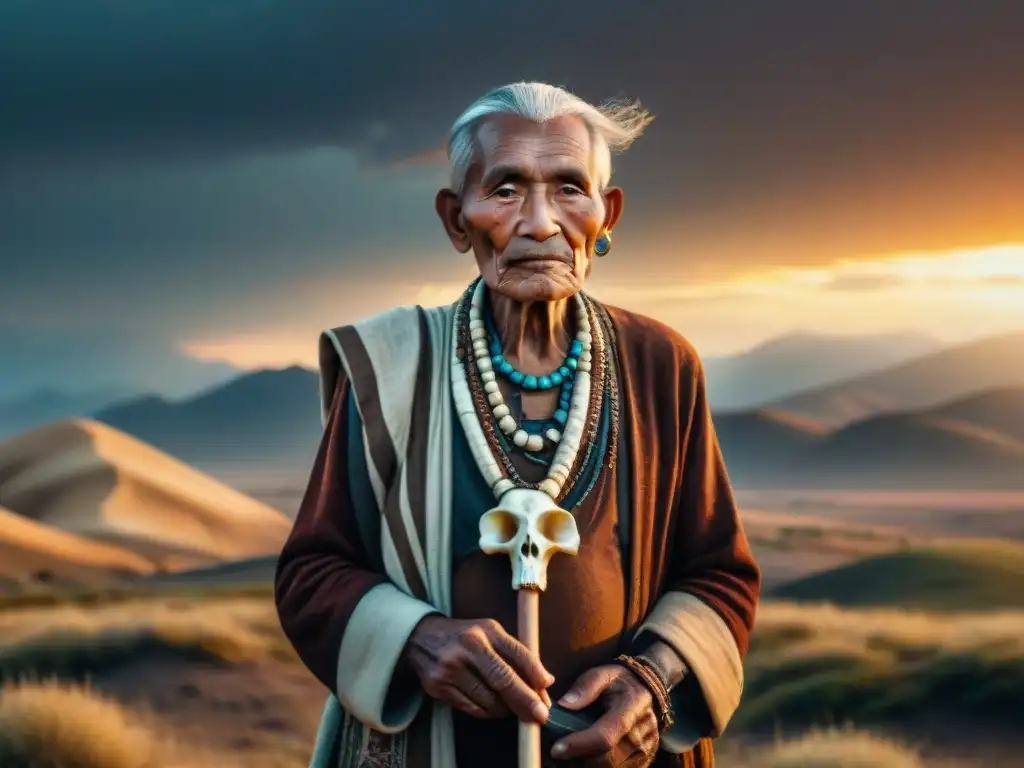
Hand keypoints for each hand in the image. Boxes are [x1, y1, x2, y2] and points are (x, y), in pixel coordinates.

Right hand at [401, 615, 553, 722]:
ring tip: (512, 709)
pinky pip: (472, 708)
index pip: (516, 652)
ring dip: (506, 710)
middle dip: (525, 700)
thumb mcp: (490, 632)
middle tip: (540, 715)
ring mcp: (451, 668)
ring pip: (488, 699)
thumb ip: (516, 653)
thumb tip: (544, 681)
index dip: (534, 672)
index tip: (547, 688)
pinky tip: (493, 708)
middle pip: (503, 679)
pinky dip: (488, 712)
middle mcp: (468, 646)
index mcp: (486, 630)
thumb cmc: (465, 636)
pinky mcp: (439, 687)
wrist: (421, 638)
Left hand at [550, 665, 659, 766]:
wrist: (650, 691)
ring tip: (569, 754)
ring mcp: (644, 752)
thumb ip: (585, 687)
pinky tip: (584, 757)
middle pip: (606, 760)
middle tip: (557, 753)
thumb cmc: (622, 683)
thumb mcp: (604, 674)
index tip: (556, 749)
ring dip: (586, 765)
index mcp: (630, 709)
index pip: (604, 736)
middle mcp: (640, 735)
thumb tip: (564, 705)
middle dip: (578, 759)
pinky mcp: (642, 762)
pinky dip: (598, 767)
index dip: (579, 745)